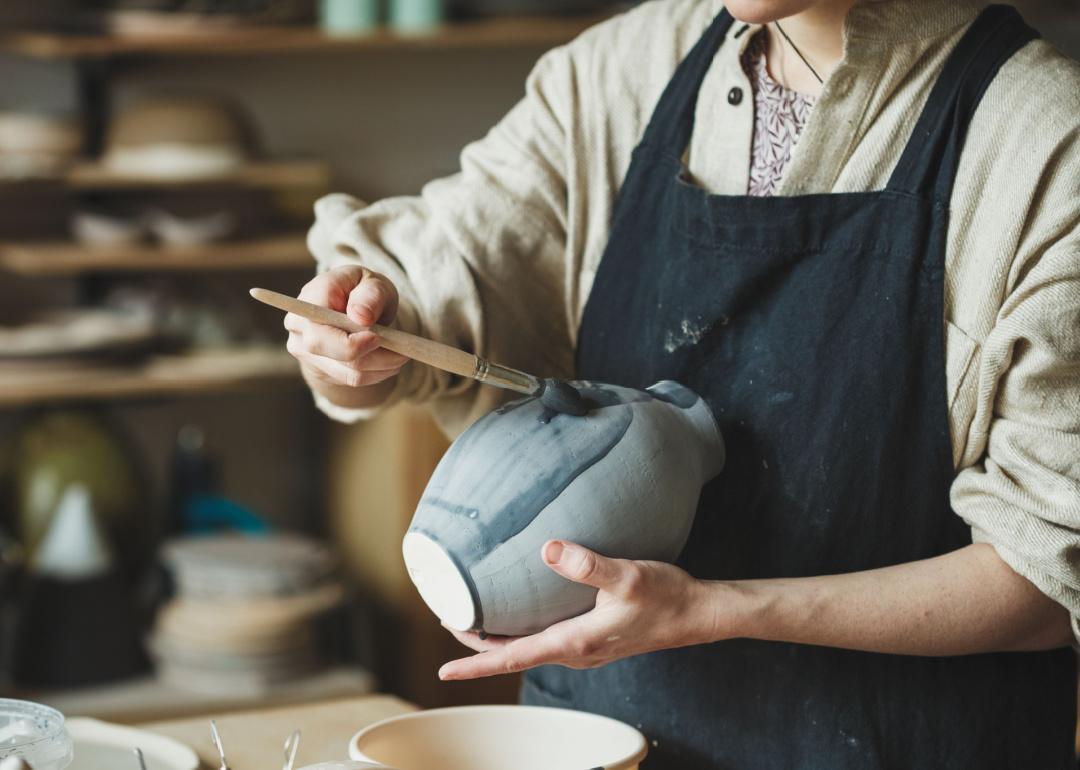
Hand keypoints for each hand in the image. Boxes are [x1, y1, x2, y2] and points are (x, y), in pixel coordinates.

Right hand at [285, 264, 407, 388]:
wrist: (353, 306)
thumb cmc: (363, 291)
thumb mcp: (374, 282)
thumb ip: (370, 295)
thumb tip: (361, 316)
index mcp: (310, 299)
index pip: (319, 332)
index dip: (349, 342)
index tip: (378, 337)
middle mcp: (299, 326)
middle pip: (333, 356)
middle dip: (374, 357)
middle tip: (401, 352)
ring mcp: (304, 350)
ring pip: (347, 372)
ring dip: (381, 368)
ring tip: (400, 356)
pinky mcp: (318, 367)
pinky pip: (350, 379)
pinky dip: (375, 374)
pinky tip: (388, 363)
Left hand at [438, 540, 728, 679]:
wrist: (696, 614)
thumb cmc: (664, 596)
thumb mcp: (627, 576)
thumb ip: (587, 565)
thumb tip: (547, 549)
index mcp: (575, 642)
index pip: (514, 658)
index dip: (476, 665)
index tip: (444, 669)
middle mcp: (575, 652)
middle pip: (513, 655)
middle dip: (477, 646)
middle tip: (447, 618)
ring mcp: (584, 648)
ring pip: (529, 648)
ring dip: (498, 639)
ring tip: (471, 616)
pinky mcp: (592, 638)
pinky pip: (545, 638)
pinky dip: (522, 629)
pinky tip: (519, 609)